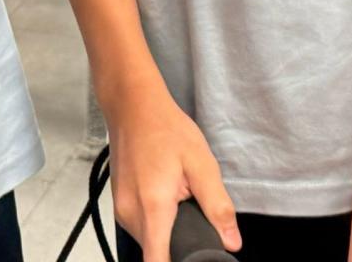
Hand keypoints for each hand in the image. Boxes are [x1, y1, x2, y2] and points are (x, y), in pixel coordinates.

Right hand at [107, 81, 240, 261]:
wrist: (132, 104)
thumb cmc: (164, 128)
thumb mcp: (201, 163)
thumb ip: (218, 206)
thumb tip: (232, 242)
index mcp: (153, 207)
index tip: (196, 255)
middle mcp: (130, 213)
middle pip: (157, 254)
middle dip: (179, 246)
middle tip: (196, 217)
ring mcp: (121, 209)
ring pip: (149, 242)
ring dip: (168, 234)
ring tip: (181, 204)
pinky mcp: (119, 204)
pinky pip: (141, 228)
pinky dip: (157, 224)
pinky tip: (168, 200)